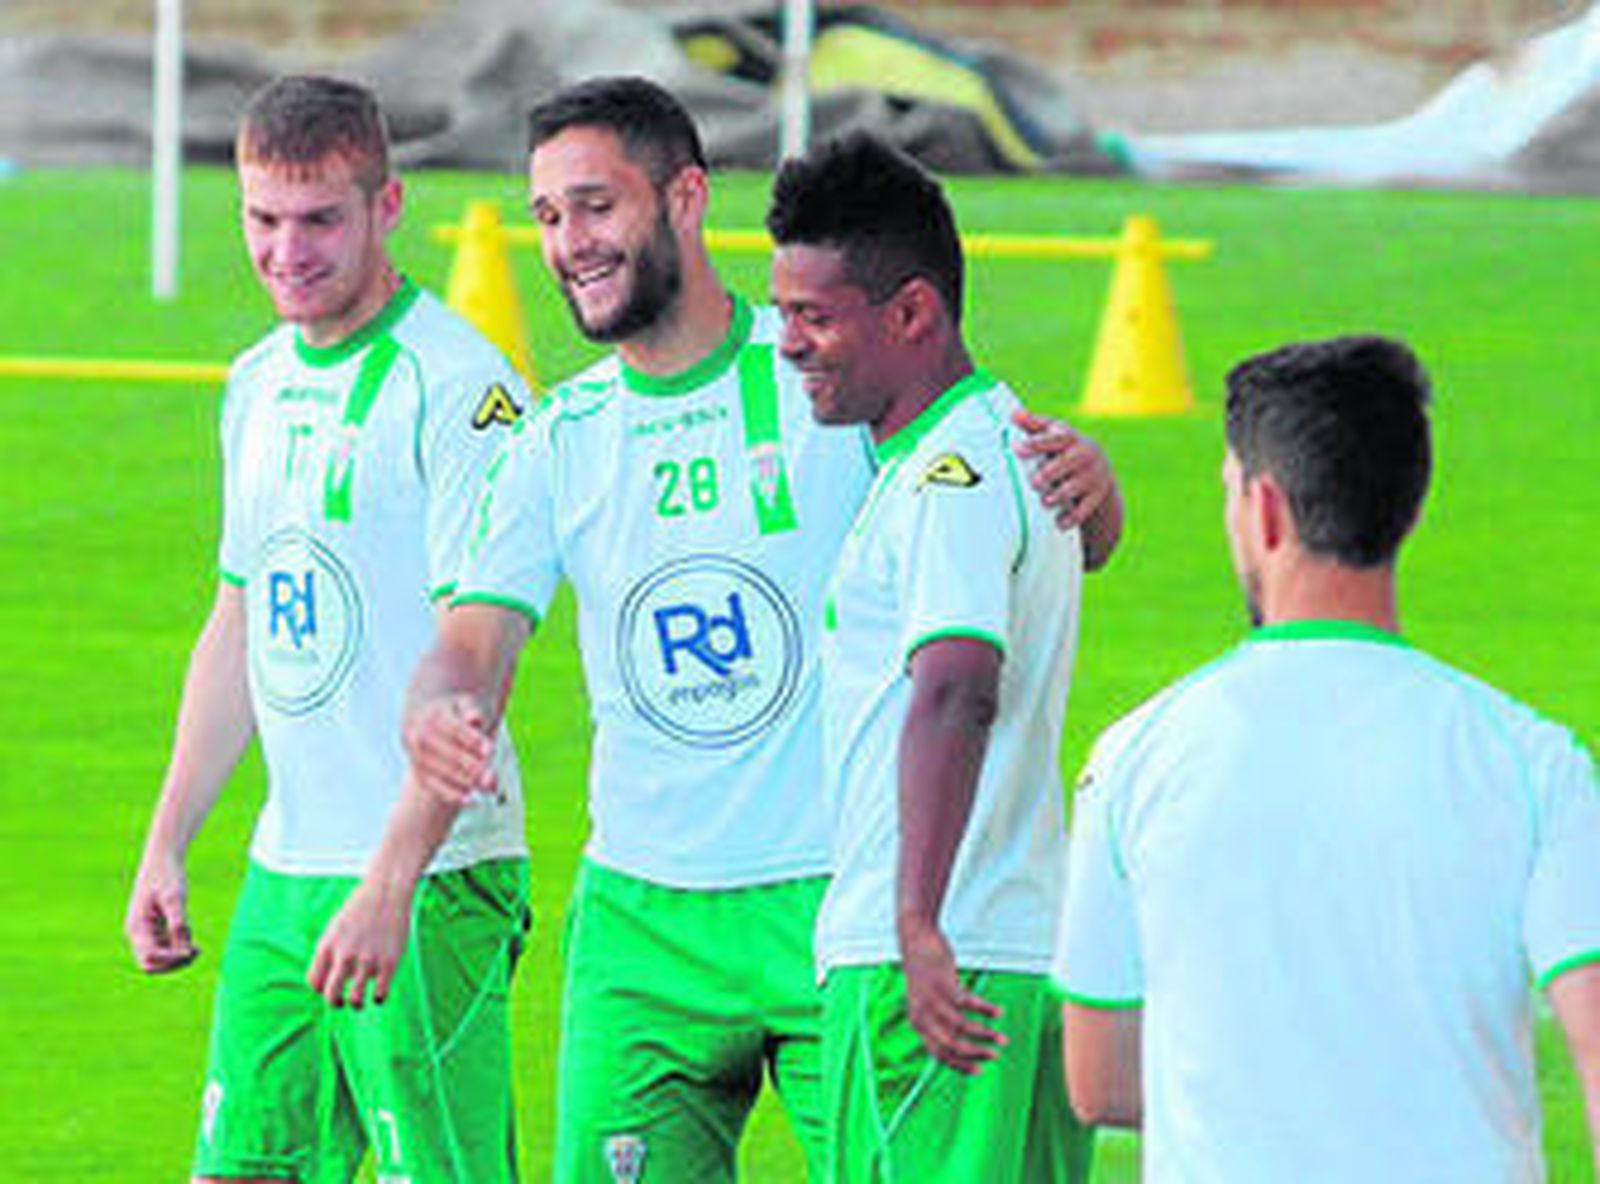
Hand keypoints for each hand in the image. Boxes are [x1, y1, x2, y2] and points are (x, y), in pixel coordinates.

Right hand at [125, 852, 198, 973]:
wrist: (163, 858)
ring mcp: (145, 932)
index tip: (191, 951)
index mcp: (137, 927)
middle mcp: (137, 933)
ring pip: (159, 958)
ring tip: (197, 950)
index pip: (149, 957)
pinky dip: (178, 950)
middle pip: (151, 964)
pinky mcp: (155, 929)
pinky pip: (165, 948)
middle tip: (196, 953)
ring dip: (177, 958)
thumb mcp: (175, 898)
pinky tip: (193, 945)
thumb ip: (178, 923)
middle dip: (173, 963)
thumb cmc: (167, 875)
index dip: (170, 959)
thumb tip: (183, 950)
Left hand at [307, 881, 411, 1007]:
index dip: (321, 989)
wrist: (387, 891)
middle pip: (331, 995)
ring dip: (356, 1004)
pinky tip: (379, 992)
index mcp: (327, 946)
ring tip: (359, 1001)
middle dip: (335, 1003)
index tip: (330, 987)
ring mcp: (367, 960)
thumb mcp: (335, 927)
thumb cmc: (361, 909)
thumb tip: (327, 979)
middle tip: (341, 1002)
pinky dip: (378, 998)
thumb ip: (330, 952)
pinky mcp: (389, 962)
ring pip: (355, 1000)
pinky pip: (380, 994)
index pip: (315, 982)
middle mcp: (345, 955)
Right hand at [403, 693, 496, 805]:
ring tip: (490, 787)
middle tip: (495, 777)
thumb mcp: (463, 704)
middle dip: (474, 767)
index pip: (455, 729)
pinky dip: (451, 794)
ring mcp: (415, 754)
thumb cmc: (454, 711)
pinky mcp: (418, 771)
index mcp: (433, 715)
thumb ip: (470, 711)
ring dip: (466, 782)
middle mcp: (419, 735)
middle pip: (450, 754)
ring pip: (442, 772)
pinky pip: (433, 785)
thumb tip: (475, 719)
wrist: (425, 720)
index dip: (472, 740)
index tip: (491, 750)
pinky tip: (471, 801)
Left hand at [899, 916, 1006, 1074]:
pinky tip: (999, 1012)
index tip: (980, 1071)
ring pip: (962, 1027)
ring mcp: (932, 1000)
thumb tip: (957, 1038)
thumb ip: (936, 1019)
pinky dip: (985, 1009)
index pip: (938, 1054)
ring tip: (1002, 1039)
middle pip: (951, 1044)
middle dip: (976, 1054)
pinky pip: (968, 1002)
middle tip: (995, 1056)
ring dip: (985, 1034)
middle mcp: (922, 1015)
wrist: (915, 939)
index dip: (960, 1065)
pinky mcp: (943, 984)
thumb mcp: (925, 1000)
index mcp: (918, 1023)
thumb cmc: (925, 972)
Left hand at [1011, 409, 1114, 530]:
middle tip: (1035, 481)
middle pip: (1066, 463)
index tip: (1018, 448)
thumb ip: (1033, 425)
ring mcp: (1092, 477)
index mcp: (1070, 438)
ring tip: (1046, 501)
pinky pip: (1084, 509)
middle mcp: (1084, 455)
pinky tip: (1060, 523)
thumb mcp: (1054, 434)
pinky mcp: (1096, 498)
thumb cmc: (1066, 450)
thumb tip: (1012, 414)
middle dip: (1050, 472)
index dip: (1036, 443)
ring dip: (1059, 495)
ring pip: (1075, 487)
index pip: (1055, 439)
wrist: (1101, 471)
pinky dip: (1072, 517)